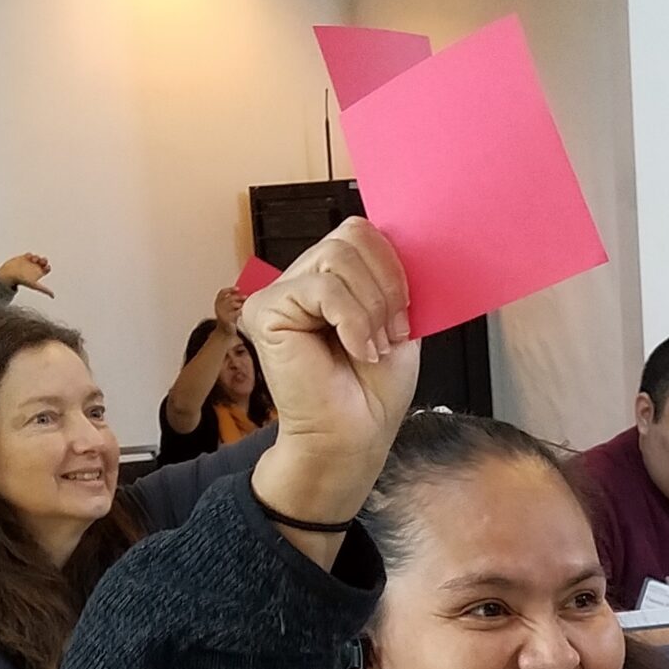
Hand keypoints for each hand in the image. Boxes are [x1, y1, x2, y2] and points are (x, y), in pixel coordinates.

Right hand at [0, 252, 52, 297]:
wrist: (9, 275)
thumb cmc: (21, 281)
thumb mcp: (35, 285)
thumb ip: (44, 290)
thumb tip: (53, 296)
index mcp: (38, 274)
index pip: (47, 269)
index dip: (48, 267)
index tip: (46, 267)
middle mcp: (34, 268)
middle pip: (43, 262)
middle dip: (44, 260)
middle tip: (41, 261)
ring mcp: (29, 263)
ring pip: (37, 258)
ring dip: (37, 257)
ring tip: (34, 259)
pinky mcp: (23, 259)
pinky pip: (29, 255)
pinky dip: (30, 255)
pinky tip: (29, 257)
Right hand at [212, 286, 246, 331]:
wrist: (225, 331)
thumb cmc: (229, 318)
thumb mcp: (230, 308)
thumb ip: (234, 301)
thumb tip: (245, 295)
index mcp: (218, 302)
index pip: (222, 293)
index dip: (230, 289)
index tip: (238, 288)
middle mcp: (218, 307)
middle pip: (228, 298)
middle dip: (237, 297)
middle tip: (245, 297)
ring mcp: (221, 313)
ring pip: (231, 304)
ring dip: (239, 304)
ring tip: (243, 305)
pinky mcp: (225, 320)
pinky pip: (234, 313)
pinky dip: (239, 311)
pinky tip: (243, 312)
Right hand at [243, 218, 416, 549]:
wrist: (355, 436)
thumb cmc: (372, 390)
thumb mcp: (396, 322)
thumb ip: (391, 279)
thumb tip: (401, 241)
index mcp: (331, 279)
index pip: (360, 233)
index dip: (392, 267)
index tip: (404, 316)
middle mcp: (301, 279)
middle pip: (350, 237)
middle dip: (385, 288)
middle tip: (389, 334)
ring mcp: (280, 293)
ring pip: (338, 259)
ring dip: (370, 308)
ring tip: (371, 347)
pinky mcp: (265, 310)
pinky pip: (322, 289)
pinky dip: (352, 321)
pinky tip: (356, 351)